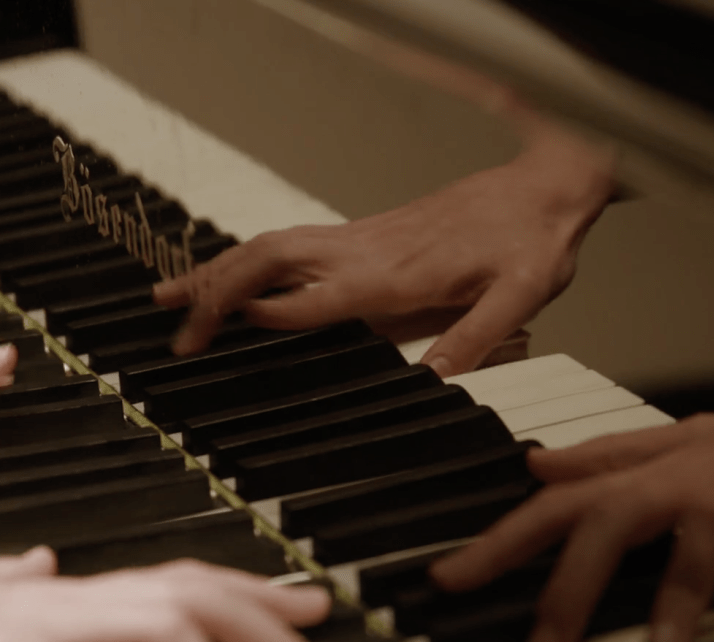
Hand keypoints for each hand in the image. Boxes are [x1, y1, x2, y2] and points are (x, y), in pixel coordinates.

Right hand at [154, 127, 613, 376]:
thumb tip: (431, 381)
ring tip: (169, 295)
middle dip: (215, 294)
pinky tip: (232, 278)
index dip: (262, 316)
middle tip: (176, 332)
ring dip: (218, 271)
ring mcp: (360, 240)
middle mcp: (366, 252)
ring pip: (270, 248)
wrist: (543, 189)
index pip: (312, 297)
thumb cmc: (531, 241)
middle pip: (270, 262)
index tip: (212, 337)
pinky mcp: (364, 237)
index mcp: (395, 273)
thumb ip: (476, 335)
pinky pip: (289, 246)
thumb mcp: (520, 294)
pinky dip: (245, 262)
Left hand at [432, 365, 713, 641]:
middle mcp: (690, 471)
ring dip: (681, 591)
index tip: (450, 579)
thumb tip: (534, 469)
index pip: (560, 504)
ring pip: (703, 530)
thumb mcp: (674, 451)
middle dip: (571, 584)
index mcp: (652, 470)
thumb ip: (605, 462)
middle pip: (613, 519)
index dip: (502, 540)